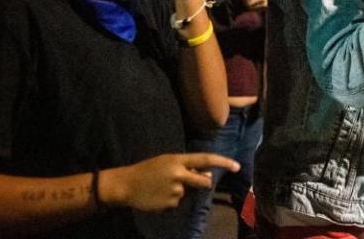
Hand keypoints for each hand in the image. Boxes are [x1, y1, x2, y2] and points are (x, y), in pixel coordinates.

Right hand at [99, 153, 238, 211]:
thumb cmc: (149, 170)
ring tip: (162, 187)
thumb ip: (188, 168)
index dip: (223, 162)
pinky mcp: (170, 204)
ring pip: (188, 193)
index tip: (237, 166)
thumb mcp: (168, 162)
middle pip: (204, 182)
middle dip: (203, 183)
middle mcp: (179, 175)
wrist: (126, 185)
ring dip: (181, 192)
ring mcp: (175, 191)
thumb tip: (208, 177)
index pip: (205, 159)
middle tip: (185, 180)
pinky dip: (171, 200)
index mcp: (178, 160)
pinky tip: (158, 196)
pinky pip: (178, 203)